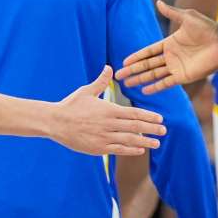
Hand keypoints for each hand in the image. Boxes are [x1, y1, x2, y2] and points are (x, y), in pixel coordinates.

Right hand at [49, 66, 165, 155]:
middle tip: (164, 131)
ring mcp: (103, 137)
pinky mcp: (97, 148)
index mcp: (108, 110)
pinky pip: (117, 150)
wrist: (53, 122)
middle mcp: (108, 124)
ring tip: (157, 143)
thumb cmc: (71, 105)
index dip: (148, 116)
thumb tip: (109, 67)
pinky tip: (140, 150)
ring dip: (145, 142)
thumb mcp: (86, 91)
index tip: (160, 119)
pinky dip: (130, 150)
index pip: (133, 113)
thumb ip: (101, 82)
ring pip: (128, 140)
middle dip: (151, 129)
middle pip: (135, 127)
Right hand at [118, 1, 217, 94]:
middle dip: (133, 70)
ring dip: (140, 79)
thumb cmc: (208, 28)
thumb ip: (172, 12)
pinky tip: (145, 91)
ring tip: (127, 84)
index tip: (124, 62)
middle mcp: (171, 56)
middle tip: (118, 76)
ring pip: (154, 74)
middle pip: (147, 65)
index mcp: (170, 43)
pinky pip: (167, 82)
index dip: (136, 57)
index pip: (148, 51)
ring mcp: (177, 67)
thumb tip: (158, 2)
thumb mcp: (187, 17)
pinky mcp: (184, 76)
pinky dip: (156, 87)